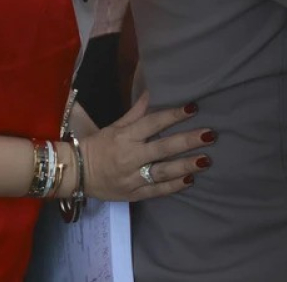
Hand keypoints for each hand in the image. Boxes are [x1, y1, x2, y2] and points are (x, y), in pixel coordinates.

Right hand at [78, 92, 214, 200]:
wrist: (77, 173)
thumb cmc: (98, 146)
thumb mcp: (115, 126)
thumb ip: (136, 112)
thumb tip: (152, 92)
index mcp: (125, 136)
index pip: (152, 123)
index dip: (172, 115)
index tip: (193, 108)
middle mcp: (130, 156)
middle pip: (163, 148)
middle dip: (187, 141)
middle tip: (210, 134)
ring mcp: (133, 177)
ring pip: (163, 171)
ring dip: (186, 165)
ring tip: (206, 159)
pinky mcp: (134, 194)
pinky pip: (157, 191)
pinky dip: (174, 186)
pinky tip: (191, 180)